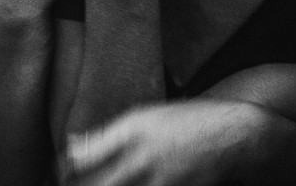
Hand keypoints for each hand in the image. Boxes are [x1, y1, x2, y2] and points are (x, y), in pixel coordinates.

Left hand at [63, 100, 253, 185]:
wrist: (236, 137)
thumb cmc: (188, 121)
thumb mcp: (145, 116)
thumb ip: (109, 133)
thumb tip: (74, 144)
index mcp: (131, 130)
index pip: (83, 155)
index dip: (64, 168)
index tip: (59, 172)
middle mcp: (142, 157)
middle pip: (96, 185)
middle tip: (70, 185)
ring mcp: (160, 182)